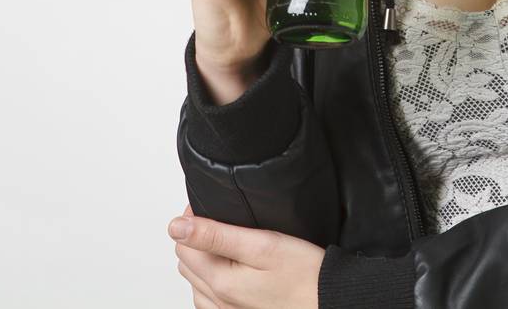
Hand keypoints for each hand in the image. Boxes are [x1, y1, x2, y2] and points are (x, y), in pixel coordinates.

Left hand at [169, 203, 323, 308]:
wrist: (331, 301)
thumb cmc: (306, 274)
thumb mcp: (263, 244)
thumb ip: (217, 234)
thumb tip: (176, 226)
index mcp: (221, 282)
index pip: (183, 244)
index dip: (194, 220)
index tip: (215, 208)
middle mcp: (219, 302)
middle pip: (187, 263)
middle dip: (199, 239)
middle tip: (228, 223)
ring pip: (197, 282)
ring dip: (205, 261)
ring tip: (233, 245)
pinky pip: (210, 299)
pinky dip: (216, 281)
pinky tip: (236, 270)